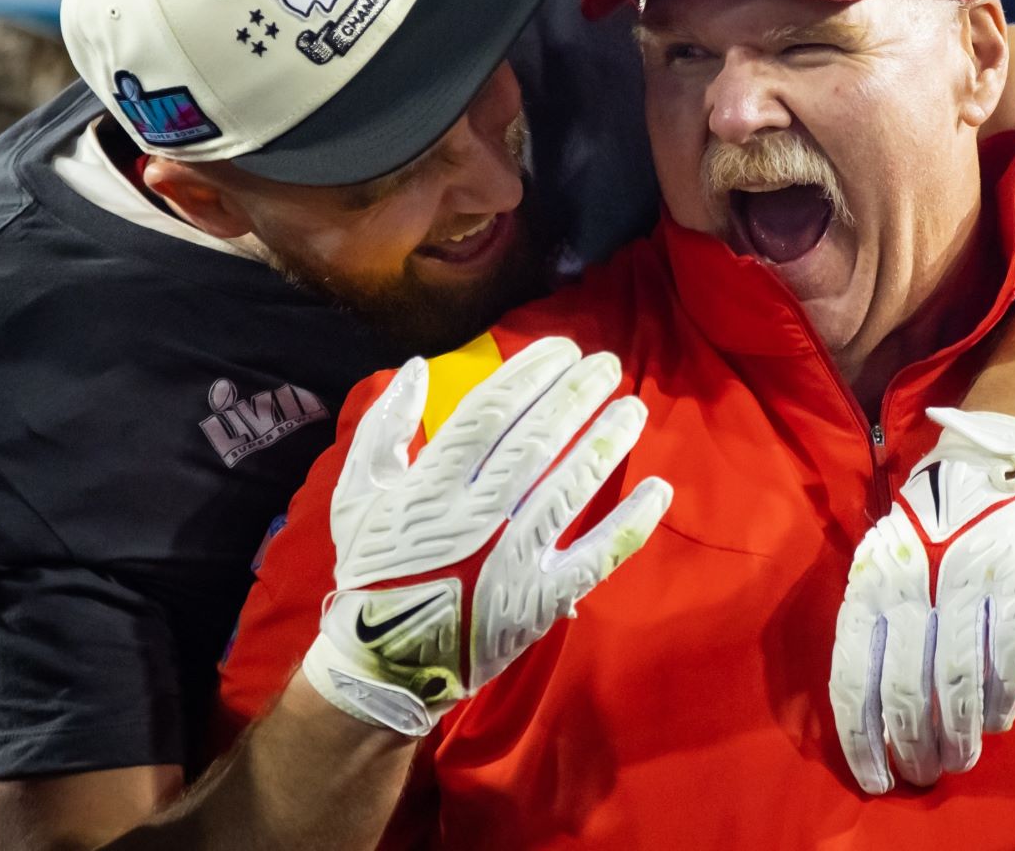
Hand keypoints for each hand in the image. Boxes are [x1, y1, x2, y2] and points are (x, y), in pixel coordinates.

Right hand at [301, 337, 672, 736]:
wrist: (387, 664)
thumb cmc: (375, 571)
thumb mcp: (356, 496)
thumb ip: (383, 429)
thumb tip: (415, 366)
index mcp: (431, 485)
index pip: (490, 411)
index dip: (530, 373)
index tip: (563, 349)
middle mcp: (475, 515)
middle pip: (536, 439)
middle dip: (576, 394)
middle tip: (608, 364)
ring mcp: (513, 558)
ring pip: (570, 487)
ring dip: (606, 442)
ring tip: (633, 407)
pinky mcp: (542, 598)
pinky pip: (596, 556)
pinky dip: (631, 524)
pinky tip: (658, 489)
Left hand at [830, 408, 1014, 792]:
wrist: (989, 462)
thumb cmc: (926, 524)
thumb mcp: (880, 564)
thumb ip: (877, 624)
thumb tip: (874, 708)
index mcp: (868, 586)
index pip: (854, 680)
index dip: (863, 740)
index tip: (873, 778)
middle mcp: (910, 588)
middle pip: (905, 693)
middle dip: (913, 747)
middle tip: (922, 773)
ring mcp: (964, 585)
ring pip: (955, 684)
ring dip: (958, 737)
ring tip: (959, 762)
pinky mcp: (1014, 583)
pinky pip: (1008, 659)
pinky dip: (1002, 700)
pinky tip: (996, 722)